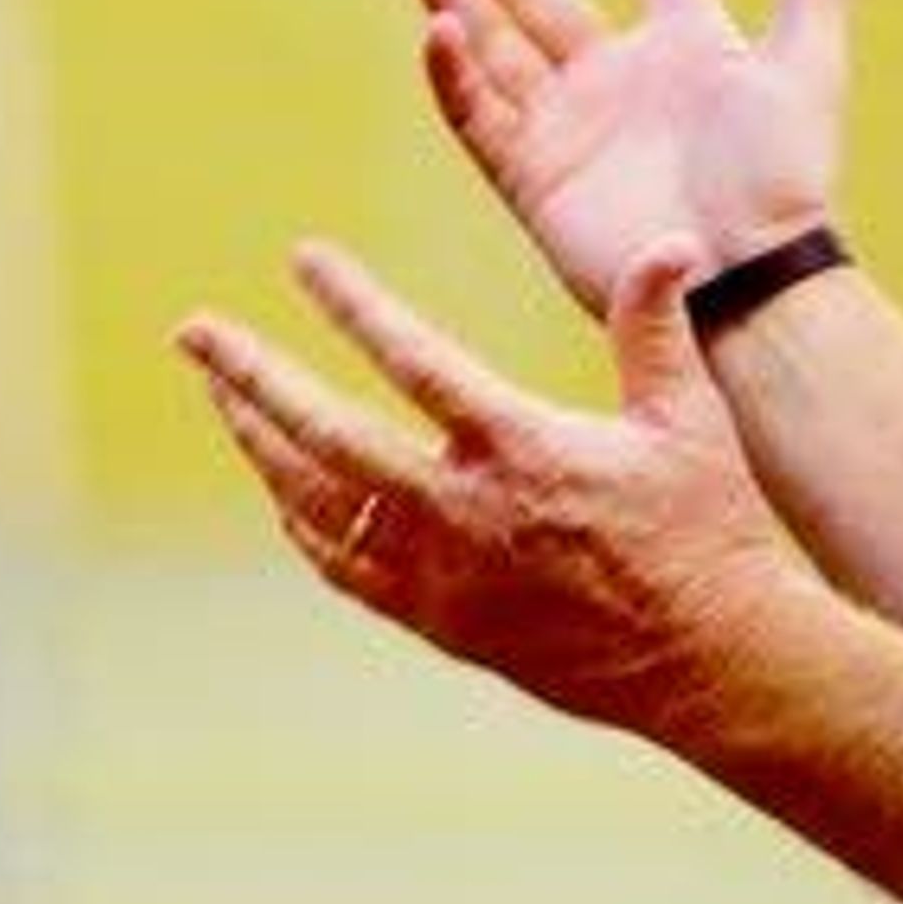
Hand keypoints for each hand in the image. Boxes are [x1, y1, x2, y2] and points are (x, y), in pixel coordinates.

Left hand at [172, 236, 808, 733]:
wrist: (710, 663)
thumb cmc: (707, 532)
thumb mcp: (689, 419)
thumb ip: (656, 327)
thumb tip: (669, 240)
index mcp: (521, 450)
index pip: (413, 360)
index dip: (352, 305)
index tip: (303, 260)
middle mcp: (465, 513)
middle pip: (326, 436)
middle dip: (250, 379)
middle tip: (192, 333)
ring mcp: (443, 575)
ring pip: (319, 504)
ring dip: (259, 445)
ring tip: (219, 396)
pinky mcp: (442, 623)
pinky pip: (346, 568)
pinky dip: (302, 523)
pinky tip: (278, 490)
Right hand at [409, 0, 887, 317]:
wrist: (747, 280)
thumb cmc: (783, 183)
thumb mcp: (805, 68)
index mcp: (685, 42)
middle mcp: (618, 78)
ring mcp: (571, 128)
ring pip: (492, 42)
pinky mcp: (536, 180)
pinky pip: (480, 118)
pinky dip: (453, 77)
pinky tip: (435, 28)